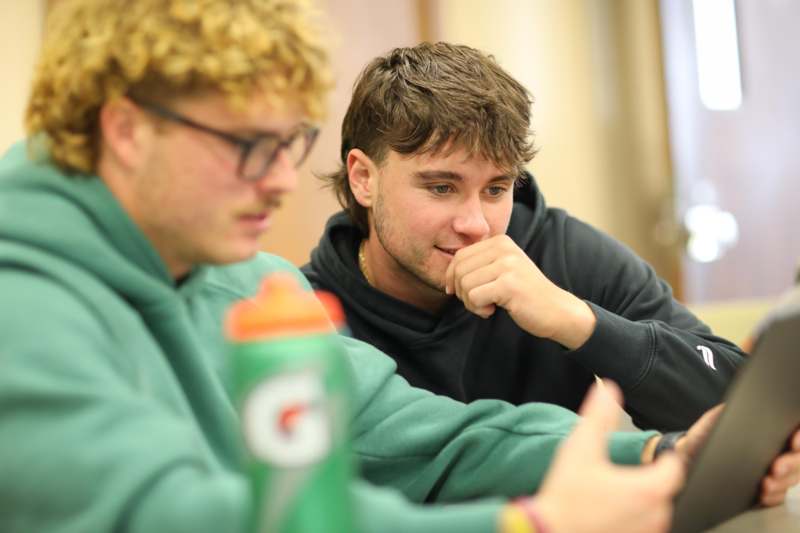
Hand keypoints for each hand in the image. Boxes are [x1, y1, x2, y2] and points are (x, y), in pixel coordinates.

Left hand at [444, 235, 595, 348]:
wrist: (556, 310)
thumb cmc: (524, 293)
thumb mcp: (502, 270)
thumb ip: (479, 265)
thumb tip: (448, 274)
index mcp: (500, 242)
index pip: (459, 256)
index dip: (452, 277)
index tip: (458, 293)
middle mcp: (503, 248)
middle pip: (459, 270)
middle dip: (461, 291)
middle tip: (477, 302)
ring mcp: (507, 265)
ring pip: (464, 284)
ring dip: (470, 302)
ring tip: (486, 306)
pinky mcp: (509, 284)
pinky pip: (474, 297)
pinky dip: (478, 309)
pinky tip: (492, 310)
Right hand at [517, 381, 683, 532]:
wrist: (549, 532)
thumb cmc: (566, 496)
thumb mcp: (580, 447)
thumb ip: (598, 416)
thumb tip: (608, 389)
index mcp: (648, 489)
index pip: (675, 468)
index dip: (664, 458)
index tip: (652, 457)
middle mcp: (654, 516)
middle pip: (664, 490)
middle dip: (647, 480)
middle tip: (621, 475)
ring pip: (653, 512)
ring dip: (639, 501)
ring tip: (611, 495)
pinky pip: (641, 528)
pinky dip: (631, 519)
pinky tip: (608, 513)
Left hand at [675, 409, 799, 506]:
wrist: (687, 456)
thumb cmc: (706, 434)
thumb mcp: (717, 417)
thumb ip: (732, 410)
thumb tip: (742, 404)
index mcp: (770, 429)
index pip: (796, 431)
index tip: (794, 441)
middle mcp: (777, 450)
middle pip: (799, 458)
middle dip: (792, 463)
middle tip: (776, 467)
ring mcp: (773, 471)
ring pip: (792, 478)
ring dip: (783, 482)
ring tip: (766, 483)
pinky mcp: (764, 489)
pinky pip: (778, 496)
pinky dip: (773, 496)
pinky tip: (763, 494)